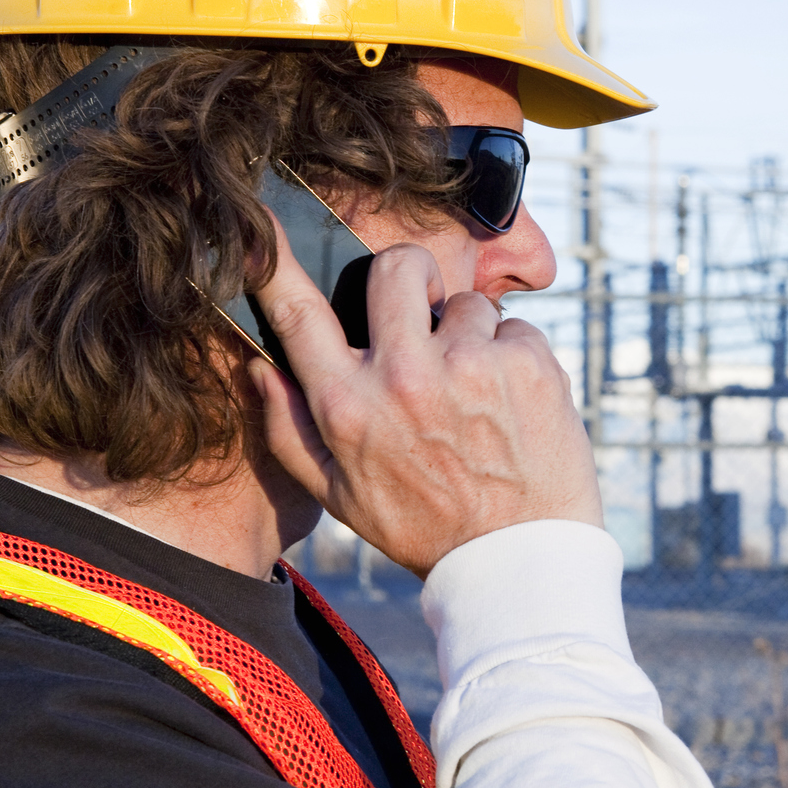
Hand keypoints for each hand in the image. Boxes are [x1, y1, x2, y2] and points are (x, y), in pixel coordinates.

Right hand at [246, 220, 603, 577]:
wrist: (519, 564)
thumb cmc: (426, 529)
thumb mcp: (341, 496)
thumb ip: (291, 430)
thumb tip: (260, 365)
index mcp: (348, 407)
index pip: (298, 313)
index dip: (273, 258)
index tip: (258, 223)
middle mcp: (403, 377)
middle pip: (395, 266)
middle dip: (410, 276)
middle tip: (425, 311)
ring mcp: (470, 365)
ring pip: (467, 302)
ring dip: (473, 337)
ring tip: (479, 398)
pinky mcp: (529, 364)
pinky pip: (517, 329)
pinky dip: (519, 360)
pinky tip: (515, 410)